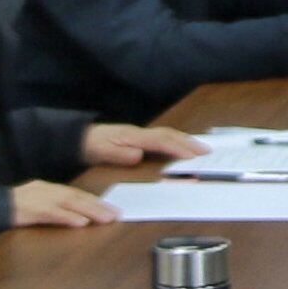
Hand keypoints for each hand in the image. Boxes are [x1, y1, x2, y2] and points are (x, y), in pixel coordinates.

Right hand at [10, 180, 118, 227]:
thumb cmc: (8, 209)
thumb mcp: (32, 205)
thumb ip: (51, 208)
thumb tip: (74, 217)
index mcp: (46, 188)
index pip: (75, 194)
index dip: (95, 201)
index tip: (111, 209)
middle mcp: (45, 190)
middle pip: (76, 197)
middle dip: (98, 206)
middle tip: (116, 214)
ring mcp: (37, 199)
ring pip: (69, 204)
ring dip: (89, 211)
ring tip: (106, 219)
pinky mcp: (29, 211)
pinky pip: (51, 214)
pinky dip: (67, 218)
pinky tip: (80, 222)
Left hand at [82, 123, 204, 166]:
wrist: (80, 138)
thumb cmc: (92, 145)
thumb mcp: (100, 151)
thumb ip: (118, 153)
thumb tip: (138, 155)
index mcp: (133, 135)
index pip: (160, 140)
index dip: (177, 148)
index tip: (192, 156)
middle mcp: (140, 132)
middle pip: (169, 134)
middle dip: (189, 142)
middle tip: (206, 152)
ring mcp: (141, 134)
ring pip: (168, 135)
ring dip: (186, 141)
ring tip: (201, 149)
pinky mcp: (140, 138)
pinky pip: (163, 138)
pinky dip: (177, 141)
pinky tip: (182, 147)